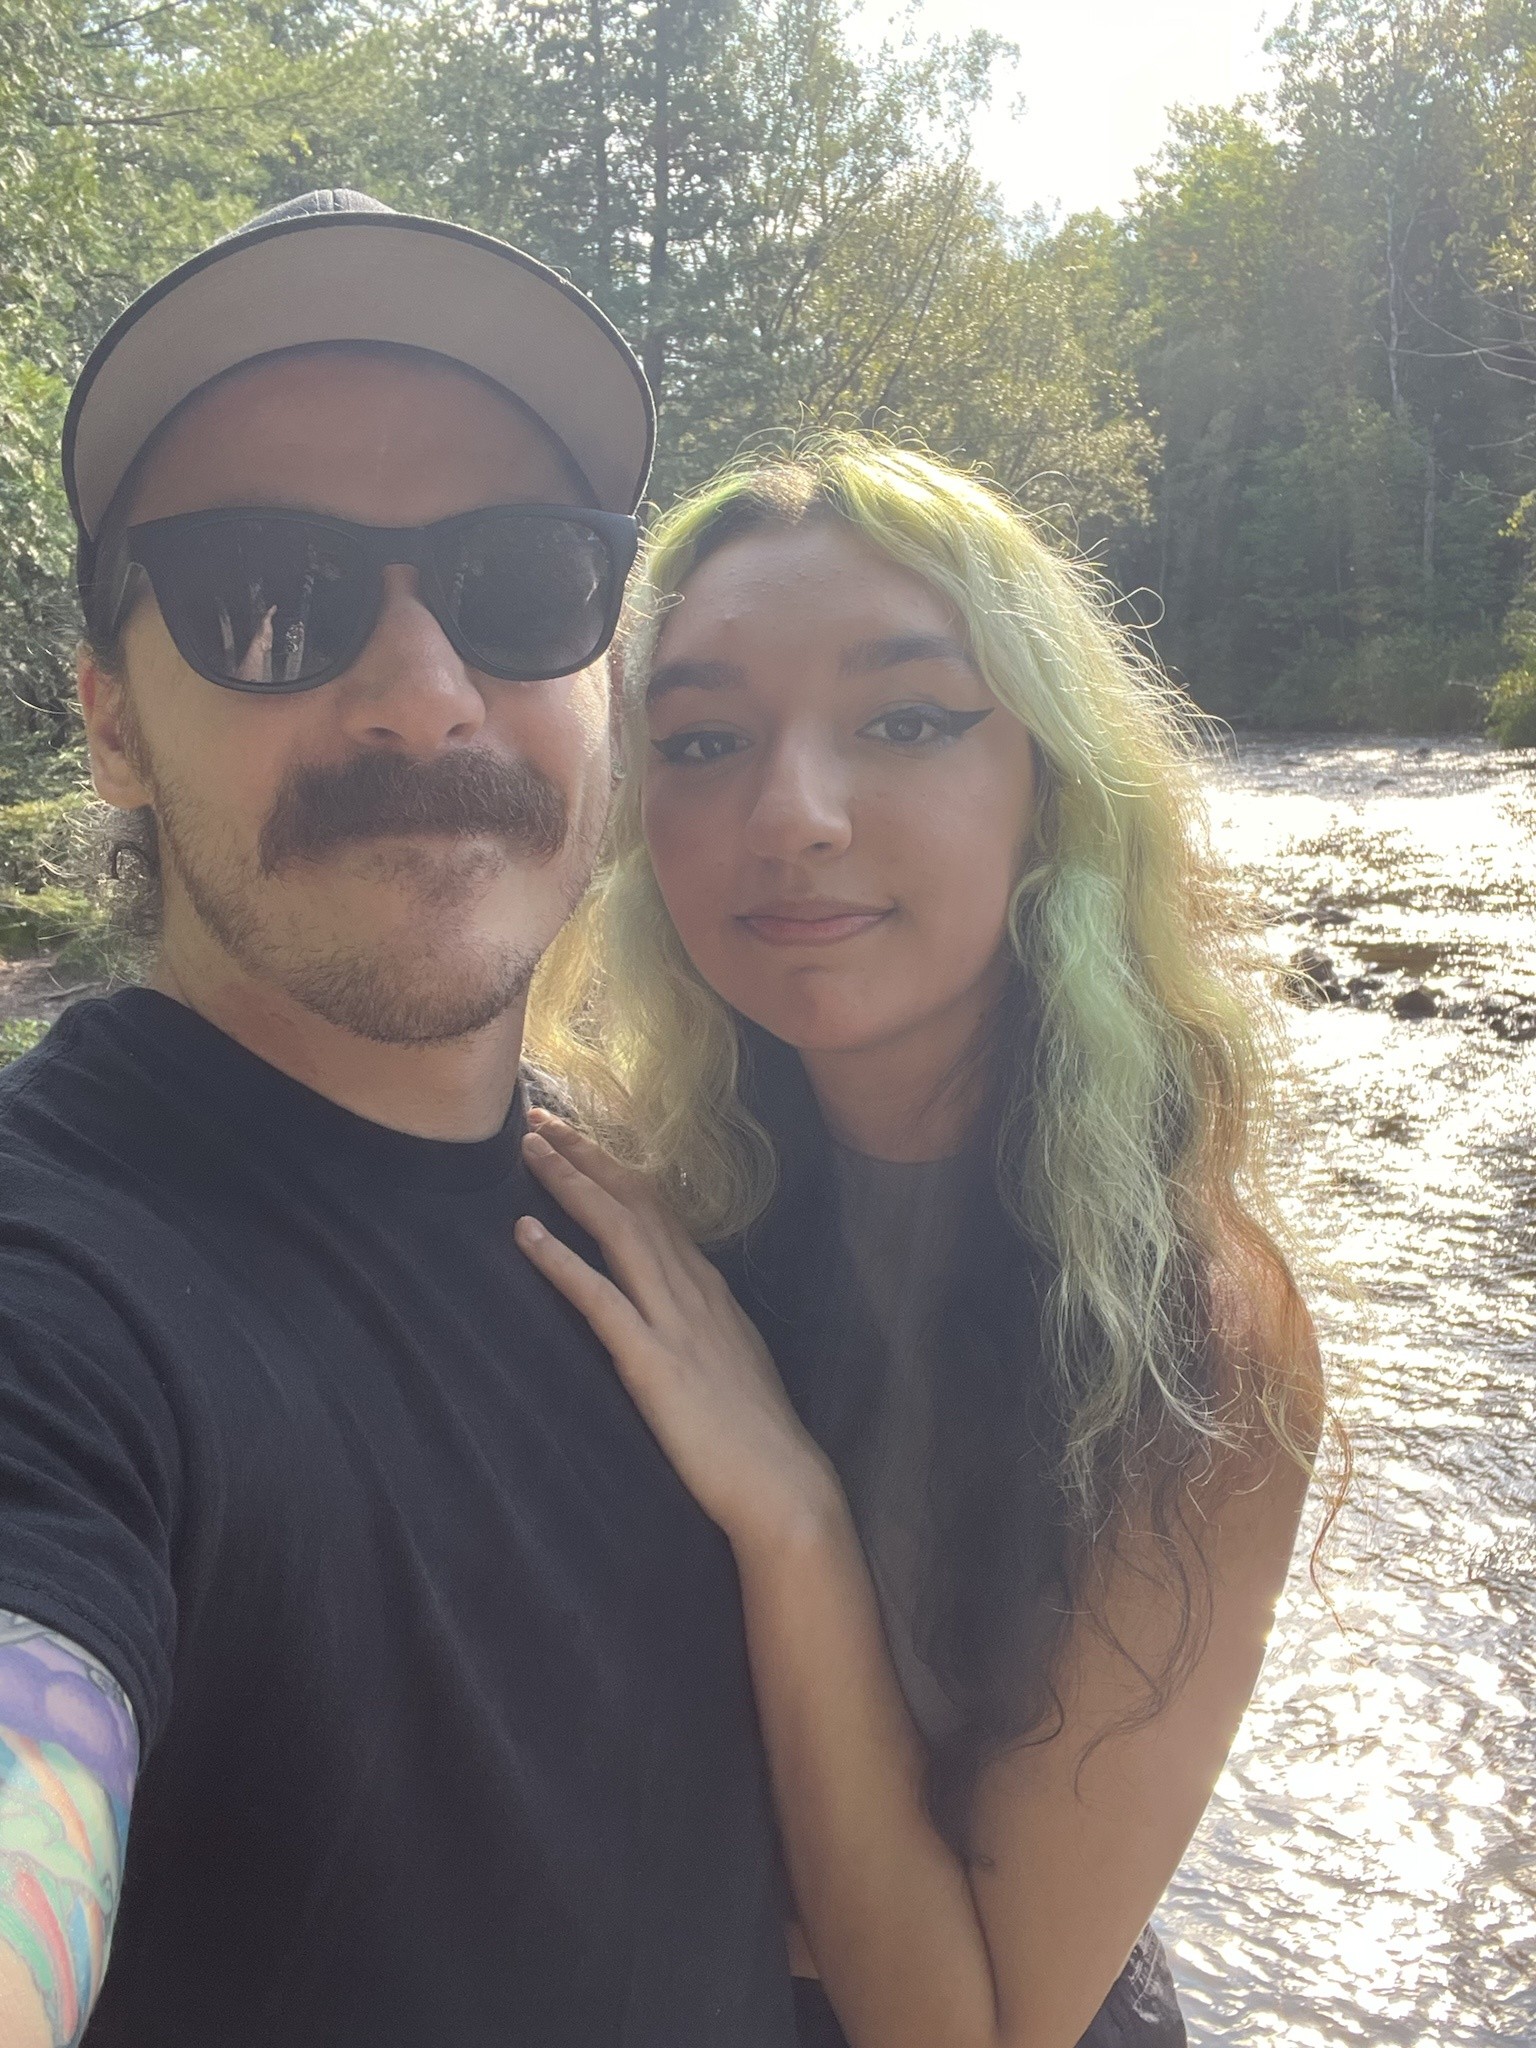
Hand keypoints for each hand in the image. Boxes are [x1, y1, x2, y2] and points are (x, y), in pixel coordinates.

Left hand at [515, 1112, 842, 1556]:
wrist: (783, 1486)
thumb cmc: (756, 1436)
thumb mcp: (734, 1359)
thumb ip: (703, 1324)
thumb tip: (676, 1306)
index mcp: (709, 1289)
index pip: (656, 1208)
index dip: (612, 1166)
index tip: (575, 1137)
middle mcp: (693, 1290)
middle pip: (633, 1201)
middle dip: (584, 1155)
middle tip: (538, 1118)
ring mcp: (674, 1322)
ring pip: (617, 1231)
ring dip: (570, 1185)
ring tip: (529, 1150)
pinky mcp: (651, 1361)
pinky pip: (599, 1298)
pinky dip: (559, 1260)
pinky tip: (524, 1233)